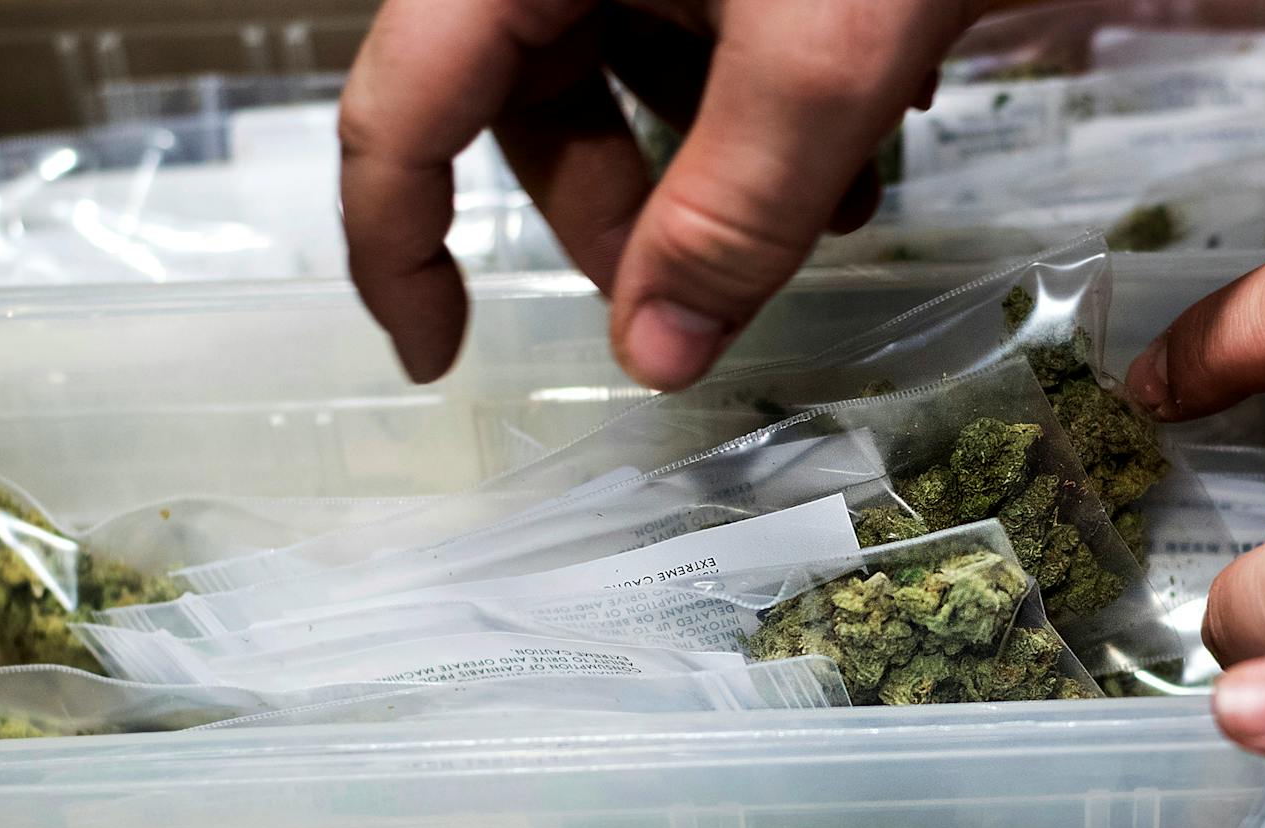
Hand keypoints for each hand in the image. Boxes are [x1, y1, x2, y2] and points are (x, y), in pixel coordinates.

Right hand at [339, 0, 979, 386]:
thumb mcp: (822, 55)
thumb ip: (738, 212)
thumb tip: (656, 353)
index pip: (398, 114)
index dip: (400, 250)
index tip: (444, 358)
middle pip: (534, 108)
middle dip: (629, 220)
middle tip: (709, 294)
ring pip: (633, 77)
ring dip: (723, 171)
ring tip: (839, 205)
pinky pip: (703, 27)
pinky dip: (770, 103)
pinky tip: (866, 124)